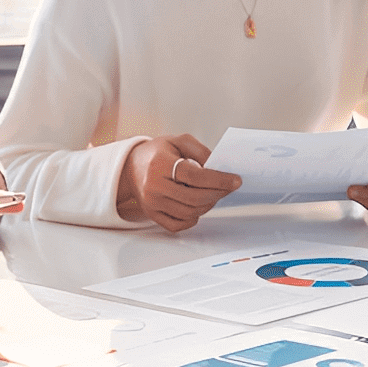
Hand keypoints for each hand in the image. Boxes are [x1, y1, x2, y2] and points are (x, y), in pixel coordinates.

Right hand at [115, 134, 240, 230]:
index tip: (236, 181)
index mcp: (160, 164)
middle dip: (217, 194)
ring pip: (189, 212)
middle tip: (228, 188)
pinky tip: (198, 207)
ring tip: (214, 195)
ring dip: (208, 205)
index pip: (195, 176)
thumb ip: (200, 150)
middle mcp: (154, 186)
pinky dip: (193, 218)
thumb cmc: (157, 154)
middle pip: (194, 198)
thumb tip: (218, 167)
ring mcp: (152, 203)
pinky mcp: (152, 215)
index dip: (219, 180)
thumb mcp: (178, 141)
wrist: (131, 168)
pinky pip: (178, 225)